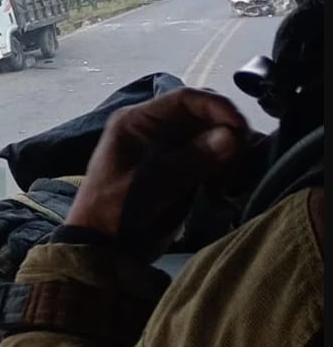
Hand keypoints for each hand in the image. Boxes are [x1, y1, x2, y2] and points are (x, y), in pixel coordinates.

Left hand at [65, 88, 248, 259]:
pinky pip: (212, 158)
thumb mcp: (152, 184)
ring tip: (233, 178)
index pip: (184, 99)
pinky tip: (226, 187)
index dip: (217, 107)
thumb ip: (191, 159)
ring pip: (213, 136)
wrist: (103, 248)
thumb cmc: (116, 211)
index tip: (241, 129)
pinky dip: (225, 168)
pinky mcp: (181, 169)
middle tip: (243, 158)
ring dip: (230, 152)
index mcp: (137, 121)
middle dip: (229, 131)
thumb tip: (232, 136)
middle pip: (204, 114)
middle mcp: (155, 128)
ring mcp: (169, 148)